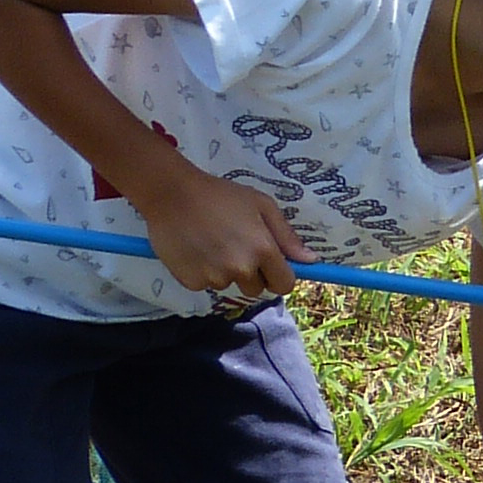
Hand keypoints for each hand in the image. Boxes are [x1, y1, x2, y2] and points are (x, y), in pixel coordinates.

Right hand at [142, 169, 302, 301]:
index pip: (284, 285)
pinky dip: (202, 272)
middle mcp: (241, 269)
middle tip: (236, 247)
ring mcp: (214, 277)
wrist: (172, 194)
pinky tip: (195, 249)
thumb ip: (287, 236)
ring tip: (212, 243)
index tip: (272, 268)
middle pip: (257, 288)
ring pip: (229, 285)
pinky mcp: (191, 282)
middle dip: (252, 274)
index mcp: (263, 250)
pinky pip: (205, 284)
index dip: (280, 277)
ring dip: (225, 271)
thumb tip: (310, 260)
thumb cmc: (220, 195)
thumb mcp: (261, 205)